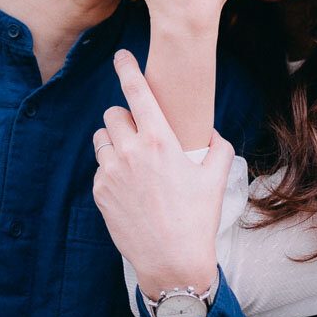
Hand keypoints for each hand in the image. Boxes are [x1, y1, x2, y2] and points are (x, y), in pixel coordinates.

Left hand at [92, 50, 234, 297]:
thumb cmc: (197, 219)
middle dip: (125, 118)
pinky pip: (100, 167)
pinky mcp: (99, 192)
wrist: (172, 261)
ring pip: (102, 138)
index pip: (137, 93)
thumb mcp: (216, 177)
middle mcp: (131, 152)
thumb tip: (209, 132)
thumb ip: (217, 146)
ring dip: (114, 142)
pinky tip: (130, 187)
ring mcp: (111, 173)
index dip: (127, 69)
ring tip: (134, 161)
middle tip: (141, 135)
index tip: (121, 55)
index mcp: (160, 141)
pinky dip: (111, 169)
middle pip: (113, 113)